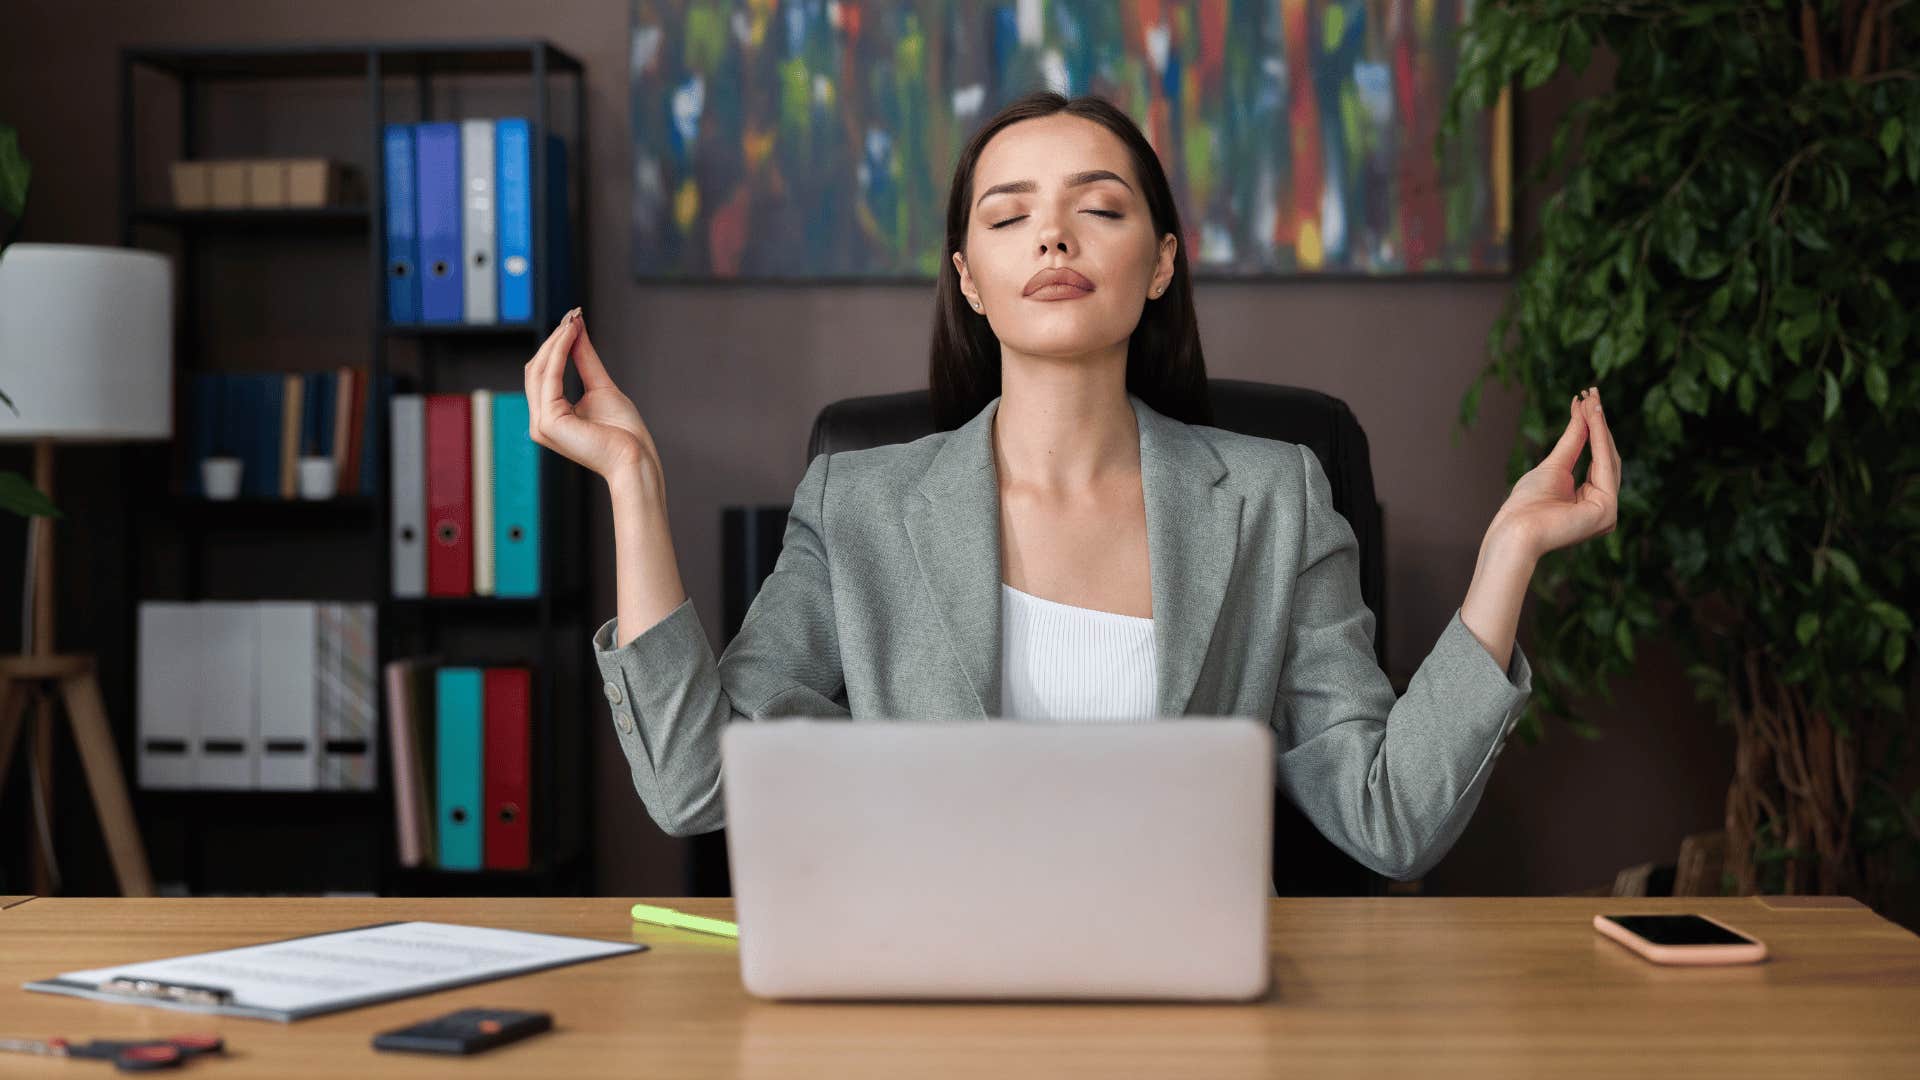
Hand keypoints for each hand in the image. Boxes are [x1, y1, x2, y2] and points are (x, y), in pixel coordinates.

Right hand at [525, 308, 659, 482]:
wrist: (635, 458)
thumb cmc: (624, 432)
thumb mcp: (600, 386)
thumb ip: (584, 359)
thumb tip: (574, 329)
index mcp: (550, 416)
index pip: (544, 373)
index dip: (555, 345)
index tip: (572, 320)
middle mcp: (540, 421)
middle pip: (537, 369)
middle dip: (554, 340)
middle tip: (572, 316)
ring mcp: (541, 424)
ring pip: (540, 370)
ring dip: (556, 342)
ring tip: (573, 322)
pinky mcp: (548, 423)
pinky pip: (549, 378)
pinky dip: (559, 352)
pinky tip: (571, 336)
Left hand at [1488, 385, 1621, 559]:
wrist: (1515, 529)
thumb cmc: (1526, 505)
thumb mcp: (1554, 464)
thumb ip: (1574, 439)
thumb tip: (1584, 409)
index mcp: (1590, 499)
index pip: (1598, 458)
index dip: (1594, 428)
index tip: (1588, 398)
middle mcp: (1603, 506)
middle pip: (1607, 457)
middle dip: (1598, 423)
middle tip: (1592, 392)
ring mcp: (1608, 511)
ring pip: (1609, 458)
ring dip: (1599, 426)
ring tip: (1591, 399)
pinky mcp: (1606, 512)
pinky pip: (1605, 467)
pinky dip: (1599, 440)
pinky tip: (1593, 417)